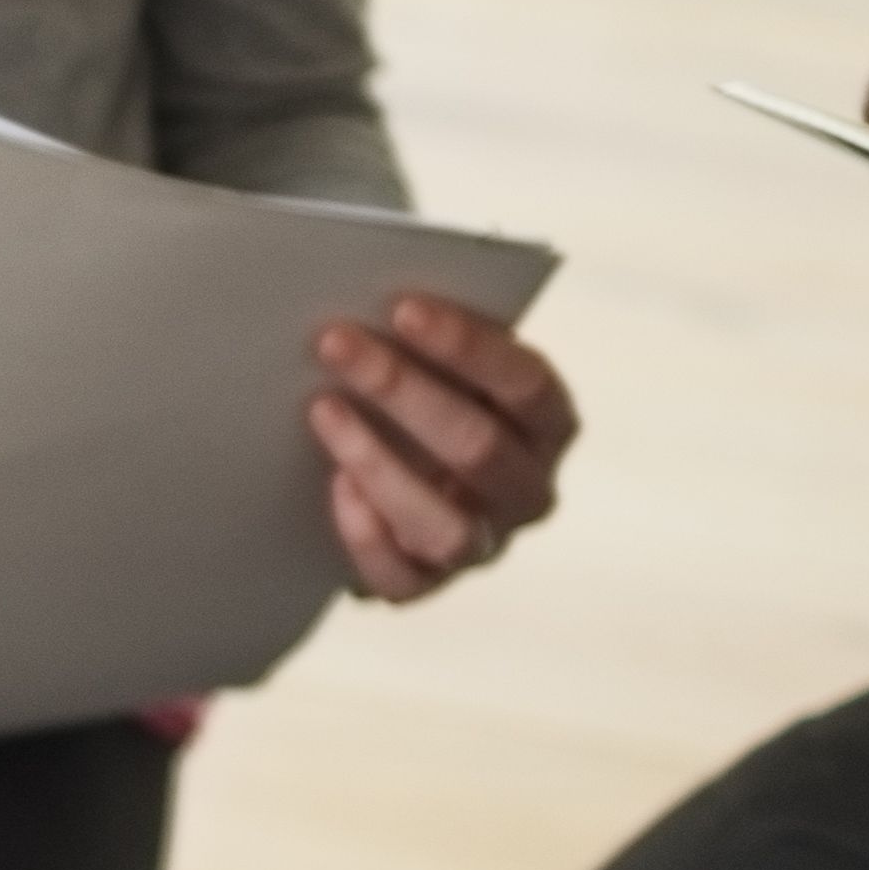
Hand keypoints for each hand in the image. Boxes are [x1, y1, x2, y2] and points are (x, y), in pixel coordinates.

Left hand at [309, 294, 578, 597]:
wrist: (396, 469)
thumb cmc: (423, 393)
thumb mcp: (441, 360)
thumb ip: (427, 334)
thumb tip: (363, 286)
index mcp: (548, 421)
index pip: (526, 383)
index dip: (467, 346)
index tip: (402, 307)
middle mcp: (529, 488)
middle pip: (478, 447)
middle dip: (402, 389)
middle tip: (335, 343)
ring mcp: (484, 543)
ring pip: (444, 524)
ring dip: (377, 463)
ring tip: (320, 410)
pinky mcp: (430, 583)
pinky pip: (403, 578)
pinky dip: (365, 535)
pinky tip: (334, 486)